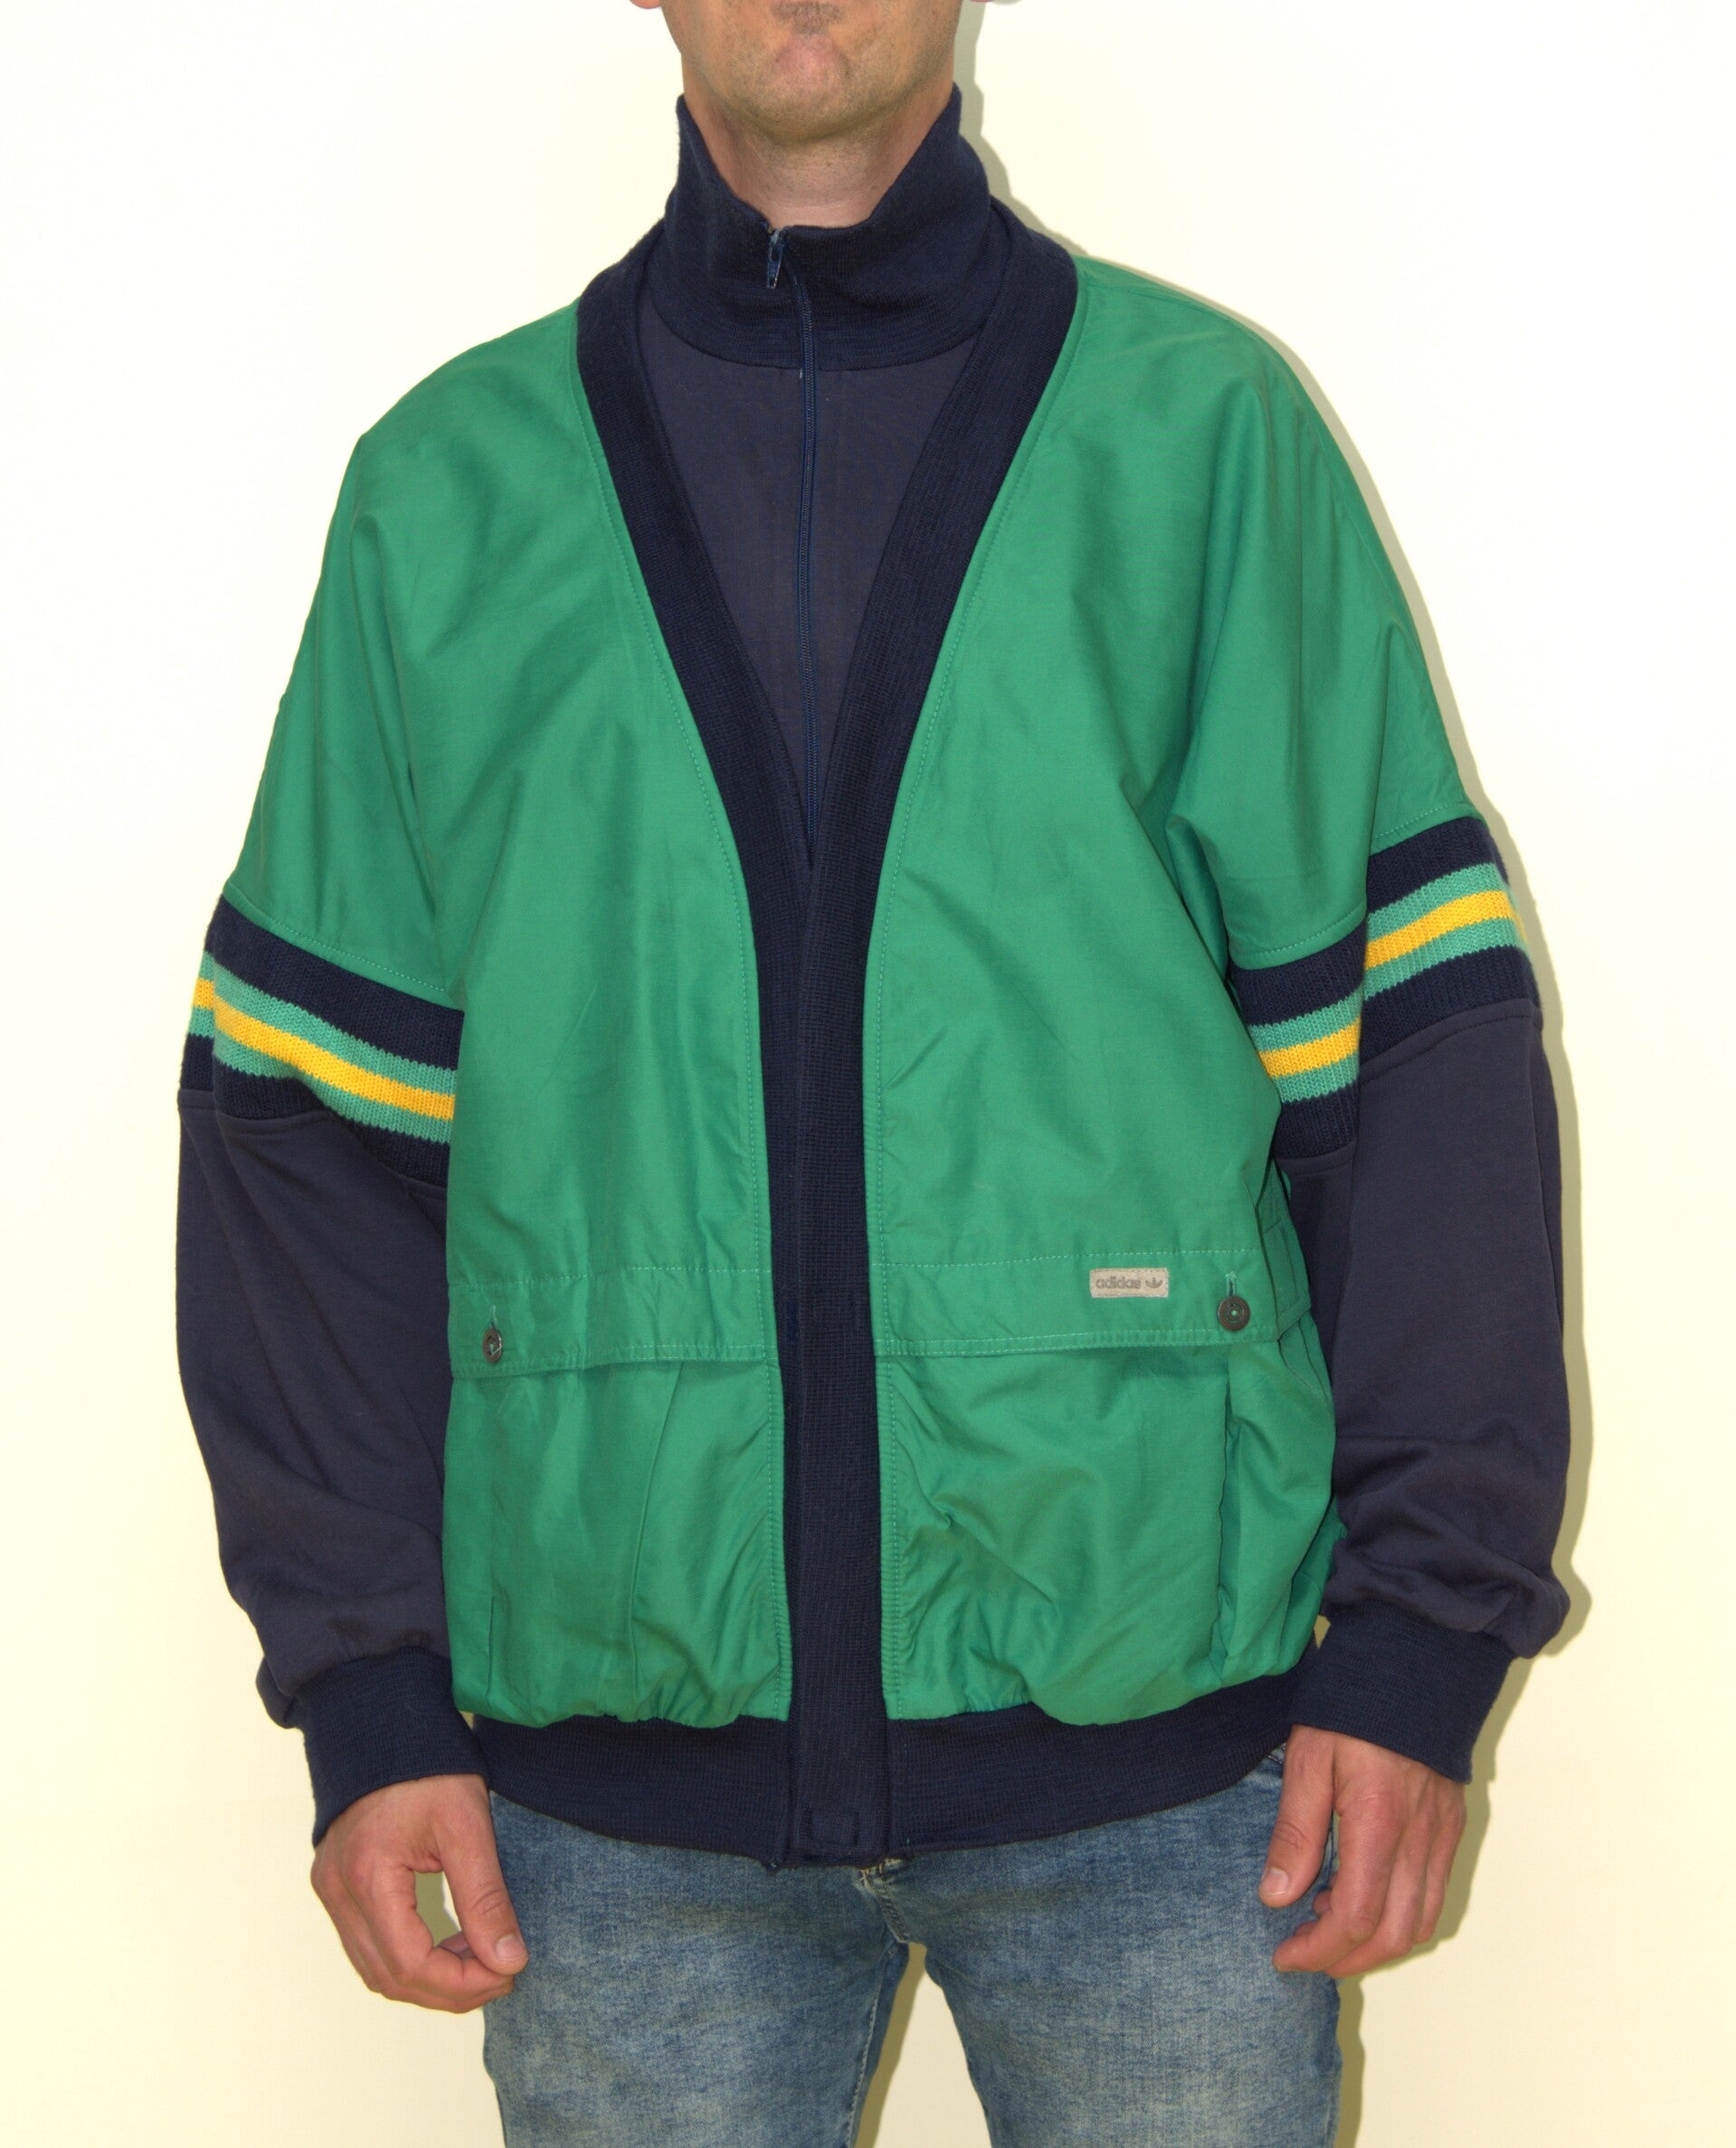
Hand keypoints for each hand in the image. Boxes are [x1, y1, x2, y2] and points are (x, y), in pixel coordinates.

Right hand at [311, 1774, 526, 2011]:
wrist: (385, 1720)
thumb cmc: (426, 1764)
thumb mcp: (467, 1825)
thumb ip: (485, 1897)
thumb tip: (509, 1961)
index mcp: (367, 1877)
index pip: (410, 1964)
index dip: (461, 1983)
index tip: (507, 1974)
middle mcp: (338, 1891)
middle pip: (388, 1977)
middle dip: (448, 1988)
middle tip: (500, 1974)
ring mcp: (331, 1889)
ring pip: (375, 1967)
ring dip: (428, 1977)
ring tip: (480, 1958)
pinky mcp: (337, 1883)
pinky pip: (367, 1944)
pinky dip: (408, 1956)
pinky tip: (449, 1942)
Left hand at [1260, 1727, 1465, 1975]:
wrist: (1414, 1664)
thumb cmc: (1352, 1706)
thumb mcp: (1308, 1758)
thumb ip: (1295, 1831)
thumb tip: (1276, 1897)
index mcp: (1379, 1822)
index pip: (1356, 1917)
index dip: (1319, 1948)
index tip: (1283, 1955)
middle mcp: (1421, 1839)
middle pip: (1395, 1935)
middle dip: (1347, 1957)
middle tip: (1303, 1950)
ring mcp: (1443, 1835)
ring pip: (1421, 1922)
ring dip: (1376, 1941)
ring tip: (1326, 1919)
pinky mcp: (1452, 1827)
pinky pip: (1434, 1895)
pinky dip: (1401, 1915)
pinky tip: (1362, 1891)